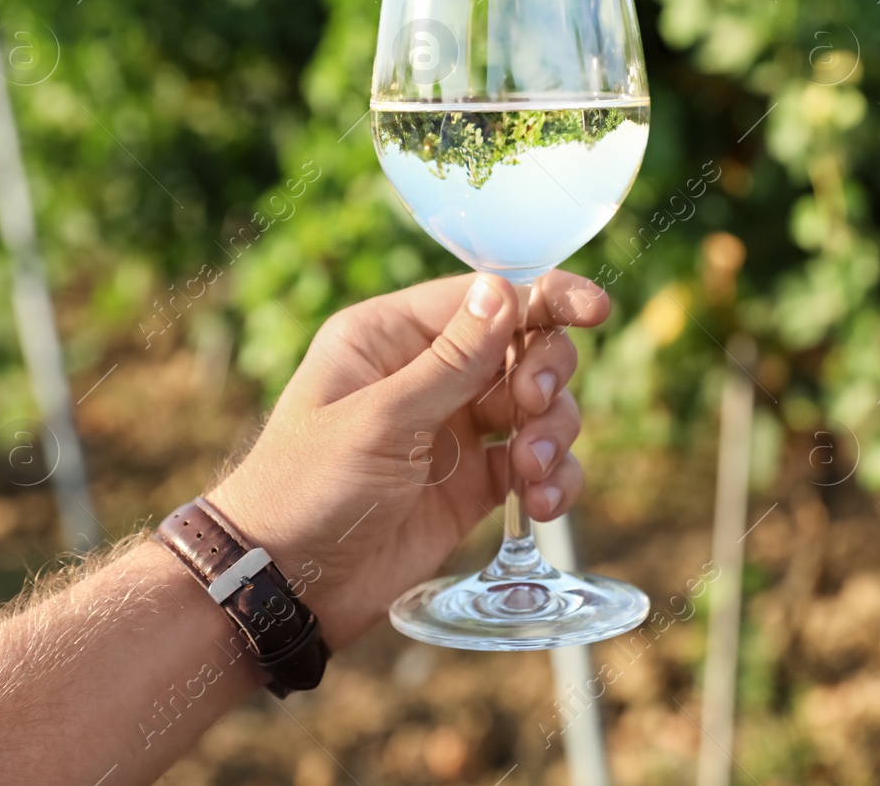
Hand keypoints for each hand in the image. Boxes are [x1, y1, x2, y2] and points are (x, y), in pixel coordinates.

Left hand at [209, 271, 608, 648]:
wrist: (285, 587)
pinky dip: (552, 480)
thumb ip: (451, 360)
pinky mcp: (474, 485)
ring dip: (553, 433)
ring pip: (540, 408)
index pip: (485, 298)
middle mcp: (429, 374)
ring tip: (531, 472)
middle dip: (545, 374)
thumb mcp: (380, 419)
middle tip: (532, 406)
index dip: (545, 298)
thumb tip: (503, 290)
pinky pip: (535, 466)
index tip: (594, 310)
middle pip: (525, 347)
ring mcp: (455, 430)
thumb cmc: (308, 488)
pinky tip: (542, 504)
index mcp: (393, 336)